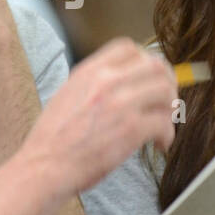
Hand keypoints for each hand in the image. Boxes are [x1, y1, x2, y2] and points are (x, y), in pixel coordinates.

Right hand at [18, 38, 177, 196]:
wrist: (44, 166)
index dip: (145, 62)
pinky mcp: (131, 128)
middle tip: (165, 101)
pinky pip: (164, 122)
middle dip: (167, 83)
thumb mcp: (67, 95)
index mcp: (89, 71)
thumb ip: (93, 84)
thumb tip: (122, 84)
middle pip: (156, 65)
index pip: (129, 48)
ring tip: (162, 124)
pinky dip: (167, 134)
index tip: (148, 79)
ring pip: (166, 91)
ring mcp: (121, 103)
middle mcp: (106, 81)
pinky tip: (158, 144)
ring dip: (170, 108)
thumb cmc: (53, 139)